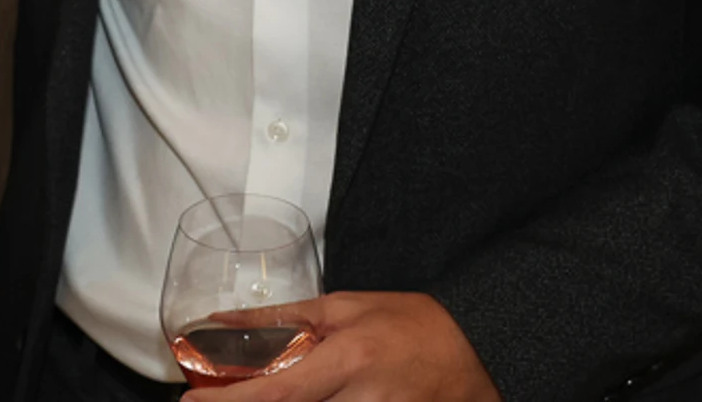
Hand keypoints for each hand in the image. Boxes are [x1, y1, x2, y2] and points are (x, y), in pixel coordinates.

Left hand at [216, 293, 500, 401]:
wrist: (476, 352)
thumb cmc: (412, 325)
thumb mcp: (345, 307)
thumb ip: (284, 318)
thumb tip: (225, 322)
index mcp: (350, 360)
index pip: (278, 391)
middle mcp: (363, 400)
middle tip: (227, 395)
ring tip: (292, 385)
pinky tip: (324, 395)